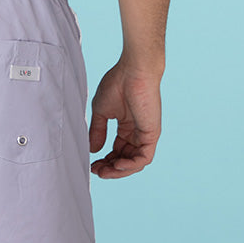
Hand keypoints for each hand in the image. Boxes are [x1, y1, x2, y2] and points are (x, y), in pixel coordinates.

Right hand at [88, 60, 161, 177]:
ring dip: (119, 170)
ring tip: (104, 171)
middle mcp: (137, 132)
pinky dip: (131, 166)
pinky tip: (117, 165)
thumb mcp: (102, 111)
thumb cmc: (117, 84)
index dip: (105, 160)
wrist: (133, 71)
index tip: (91, 164)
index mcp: (126, 126)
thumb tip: (93, 150)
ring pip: (135, 163)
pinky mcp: (152, 134)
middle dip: (110, 168)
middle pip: (125, 160)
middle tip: (96, 171)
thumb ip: (98, 131)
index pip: (117, 151)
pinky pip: (144, 158)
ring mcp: (145, 134)